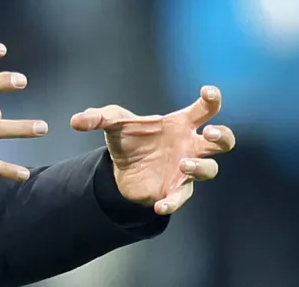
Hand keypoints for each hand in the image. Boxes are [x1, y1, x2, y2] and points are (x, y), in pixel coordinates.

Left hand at [71, 86, 235, 215]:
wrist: (120, 172)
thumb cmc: (127, 140)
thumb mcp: (111, 124)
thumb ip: (97, 117)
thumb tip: (75, 121)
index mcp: (180, 124)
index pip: (205, 110)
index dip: (212, 100)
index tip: (208, 92)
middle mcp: (190, 146)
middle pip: (223, 141)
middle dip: (222, 136)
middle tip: (209, 133)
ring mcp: (186, 169)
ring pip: (210, 169)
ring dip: (200, 167)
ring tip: (182, 164)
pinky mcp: (175, 190)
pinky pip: (181, 197)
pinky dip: (172, 202)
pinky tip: (159, 205)